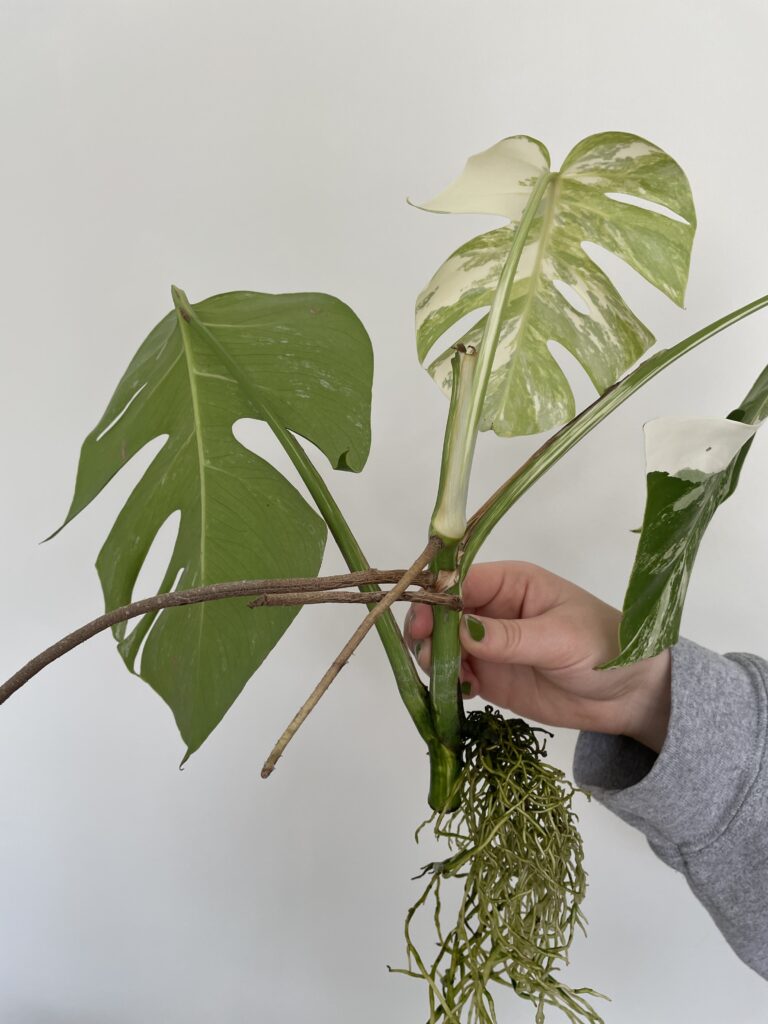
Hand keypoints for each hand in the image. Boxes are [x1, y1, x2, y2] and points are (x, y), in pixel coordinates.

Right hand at [405, 561, 671, 752]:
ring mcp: (488, 643)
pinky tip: (467, 692)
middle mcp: (492, 608)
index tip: (421, 625)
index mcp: (511, 583)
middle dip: (426, 631)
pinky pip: (455, 674)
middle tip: (428, 658)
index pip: (459, 581)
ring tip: (452, 678)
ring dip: (434, 659)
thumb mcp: (560, 640)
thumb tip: (459, 631)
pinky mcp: (490, 675)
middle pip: (440, 612)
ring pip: (440, 644)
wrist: (631, 694)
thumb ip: (508, 637)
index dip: (434, 599)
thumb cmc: (606, 649)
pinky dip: (449, 682)